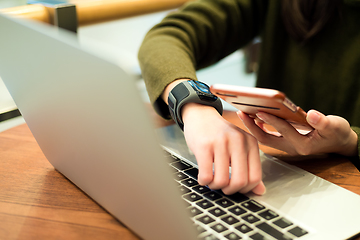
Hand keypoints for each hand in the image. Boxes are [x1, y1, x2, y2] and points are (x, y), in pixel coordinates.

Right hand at [182, 103, 265, 194]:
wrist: (201, 114)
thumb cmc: (220, 134)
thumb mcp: (239, 147)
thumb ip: (250, 168)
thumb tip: (260, 191)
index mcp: (251, 143)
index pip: (255, 177)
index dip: (246, 189)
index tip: (237, 188)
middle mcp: (238, 141)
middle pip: (240, 181)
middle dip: (230, 190)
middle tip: (223, 187)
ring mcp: (221, 143)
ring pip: (222, 180)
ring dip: (215, 186)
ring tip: (211, 181)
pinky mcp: (204, 146)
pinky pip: (206, 175)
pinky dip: (204, 181)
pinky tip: (203, 177)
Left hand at [238, 110, 357, 156]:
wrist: (339, 143)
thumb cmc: (337, 133)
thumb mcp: (335, 126)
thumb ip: (323, 121)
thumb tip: (311, 114)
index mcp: (303, 144)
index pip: (283, 131)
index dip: (271, 120)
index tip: (259, 111)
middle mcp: (292, 148)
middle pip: (266, 138)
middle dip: (252, 126)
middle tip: (241, 112)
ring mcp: (287, 146)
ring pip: (265, 138)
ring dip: (253, 126)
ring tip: (243, 113)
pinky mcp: (285, 143)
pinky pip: (268, 136)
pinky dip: (260, 127)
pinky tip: (254, 117)